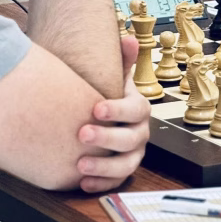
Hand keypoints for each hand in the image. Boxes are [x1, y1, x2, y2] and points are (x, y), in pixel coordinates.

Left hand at [75, 35, 150, 192]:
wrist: (107, 119)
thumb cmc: (110, 96)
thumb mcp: (116, 78)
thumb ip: (122, 60)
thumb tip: (128, 38)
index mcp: (139, 109)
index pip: (135, 110)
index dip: (117, 110)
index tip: (95, 108)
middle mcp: (140, 133)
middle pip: (130, 139)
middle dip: (107, 138)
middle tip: (82, 134)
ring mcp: (133, 154)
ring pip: (125, 165)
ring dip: (104, 167)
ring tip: (80, 165)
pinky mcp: (122, 171)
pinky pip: (116, 182)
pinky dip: (101, 184)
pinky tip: (82, 182)